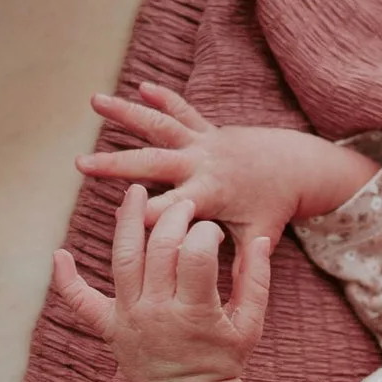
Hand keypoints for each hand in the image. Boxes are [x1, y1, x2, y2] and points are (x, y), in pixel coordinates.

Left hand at [50, 176, 271, 381]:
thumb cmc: (224, 362)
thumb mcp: (250, 325)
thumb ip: (256, 280)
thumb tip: (261, 238)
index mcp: (194, 313)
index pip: (196, 255)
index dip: (206, 233)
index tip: (213, 232)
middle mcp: (157, 312)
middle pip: (160, 249)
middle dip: (174, 218)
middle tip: (184, 207)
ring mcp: (129, 318)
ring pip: (123, 259)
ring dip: (127, 222)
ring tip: (134, 194)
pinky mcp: (110, 327)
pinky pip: (80, 302)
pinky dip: (66, 279)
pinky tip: (60, 254)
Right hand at [78, 82, 372, 242]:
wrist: (297, 167)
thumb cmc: (274, 207)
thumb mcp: (258, 237)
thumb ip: (238, 262)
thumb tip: (220, 295)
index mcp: (211, 196)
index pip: (173, 211)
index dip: (150, 217)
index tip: (123, 223)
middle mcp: (203, 165)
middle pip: (154, 164)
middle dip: (118, 164)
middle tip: (83, 165)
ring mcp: (204, 143)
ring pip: (160, 126)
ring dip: (126, 113)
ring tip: (94, 102)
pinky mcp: (208, 130)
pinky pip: (183, 111)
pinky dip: (163, 97)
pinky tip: (140, 86)